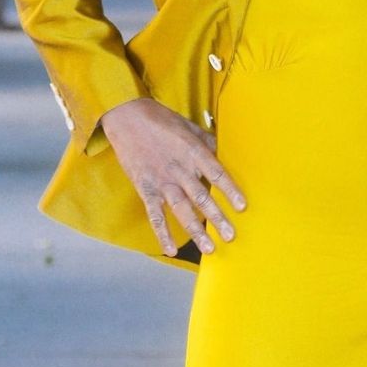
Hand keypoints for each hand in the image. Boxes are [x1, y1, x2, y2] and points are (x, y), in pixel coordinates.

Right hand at [101, 98, 246, 256]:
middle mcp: (179, 169)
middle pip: (202, 197)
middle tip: (230, 236)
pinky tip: (171, 250)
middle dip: (217, 218)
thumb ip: (206, 142)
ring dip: (196, 230)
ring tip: (209, 248)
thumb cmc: (159, 119)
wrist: (125, 116)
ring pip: (182, 209)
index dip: (230, 190)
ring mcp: (162, 181)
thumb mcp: (188, 126)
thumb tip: (224, 152)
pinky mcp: (146, 188)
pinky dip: (163, 233)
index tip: (242, 207)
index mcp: (192, 151)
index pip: (216, 174)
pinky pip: (155, 215)